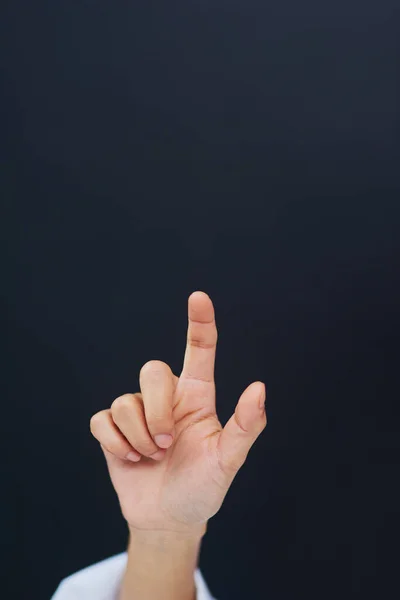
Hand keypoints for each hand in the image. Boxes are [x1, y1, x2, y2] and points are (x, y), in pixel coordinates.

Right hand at [90, 291, 266, 534]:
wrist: (169, 519)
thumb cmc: (203, 487)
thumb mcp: (228, 462)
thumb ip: (246, 427)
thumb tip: (259, 387)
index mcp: (197, 397)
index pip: (200, 351)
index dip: (199, 322)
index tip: (199, 297)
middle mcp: (167, 398)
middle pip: (152, 370)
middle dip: (157, 410)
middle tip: (167, 444)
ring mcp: (138, 413)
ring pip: (125, 401)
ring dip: (138, 436)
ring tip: (151, 457)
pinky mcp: (112, 430)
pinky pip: (102, 419)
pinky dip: (115, 443)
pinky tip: (130, 459)